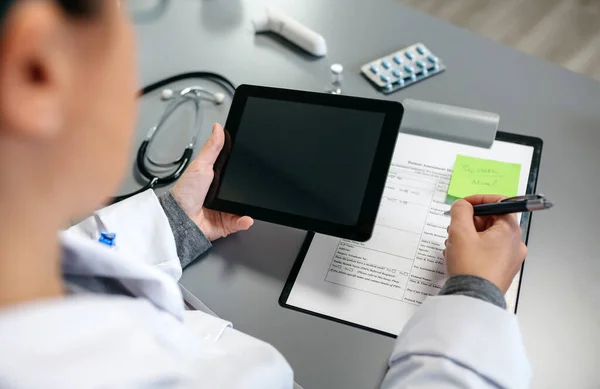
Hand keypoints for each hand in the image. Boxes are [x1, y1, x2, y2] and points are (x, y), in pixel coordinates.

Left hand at [172, 123, 253, 240]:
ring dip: (250, 206)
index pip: (235, 170)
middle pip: (243, 188)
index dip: (245, 166)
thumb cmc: (185, 192)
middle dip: (251, 188)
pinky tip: (247, 217)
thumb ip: (212, 148)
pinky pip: (240, 222)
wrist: (179, 218)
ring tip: (254, 203)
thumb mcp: (200, 165)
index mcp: (217, 178)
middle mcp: (223, 193)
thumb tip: (218, 128)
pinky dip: (245, 220)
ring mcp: (225, 208)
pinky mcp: (226, 223)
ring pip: (244, 206)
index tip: (255, 162)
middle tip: (257, 186)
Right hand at [443, 195, 527, 292]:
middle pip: (492, 220)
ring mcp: (510, 259)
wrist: (473, 299)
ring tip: (452, 244)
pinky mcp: (502, 271)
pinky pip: (488, 252)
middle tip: (454, 228)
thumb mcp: (460, 231)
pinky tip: (458, 255)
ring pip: (488, 237)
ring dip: (469, 235)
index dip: (478, 200)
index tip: (463, 205)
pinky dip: (473, 249)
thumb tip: (463, 205)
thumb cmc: (470, 266)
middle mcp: (515, 244)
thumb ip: (460, 211)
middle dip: (470, 221)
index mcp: (510, 231)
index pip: (499, 202)